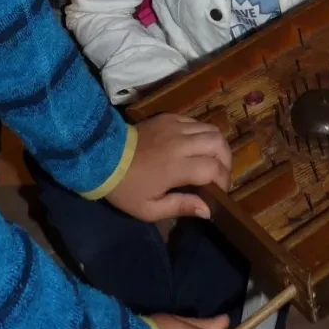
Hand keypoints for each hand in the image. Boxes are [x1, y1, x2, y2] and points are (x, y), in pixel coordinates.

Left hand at [105, 113, 231, 221]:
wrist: (103, 157)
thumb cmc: (126, 188)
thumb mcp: (149, 209)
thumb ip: (181, 207)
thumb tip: (208, 210)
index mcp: (177, 167)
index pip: (214, 168)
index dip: (223, 180)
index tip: (219, 192)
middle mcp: (180, 143)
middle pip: (219, 143)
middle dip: (226, 160)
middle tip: (219, 174)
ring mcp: (175, 126)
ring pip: (210, 129)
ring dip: (216, 145)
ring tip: (210, 159)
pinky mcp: (168, 117)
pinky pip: (195, 121)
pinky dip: (202, 133)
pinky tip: (194, 146)